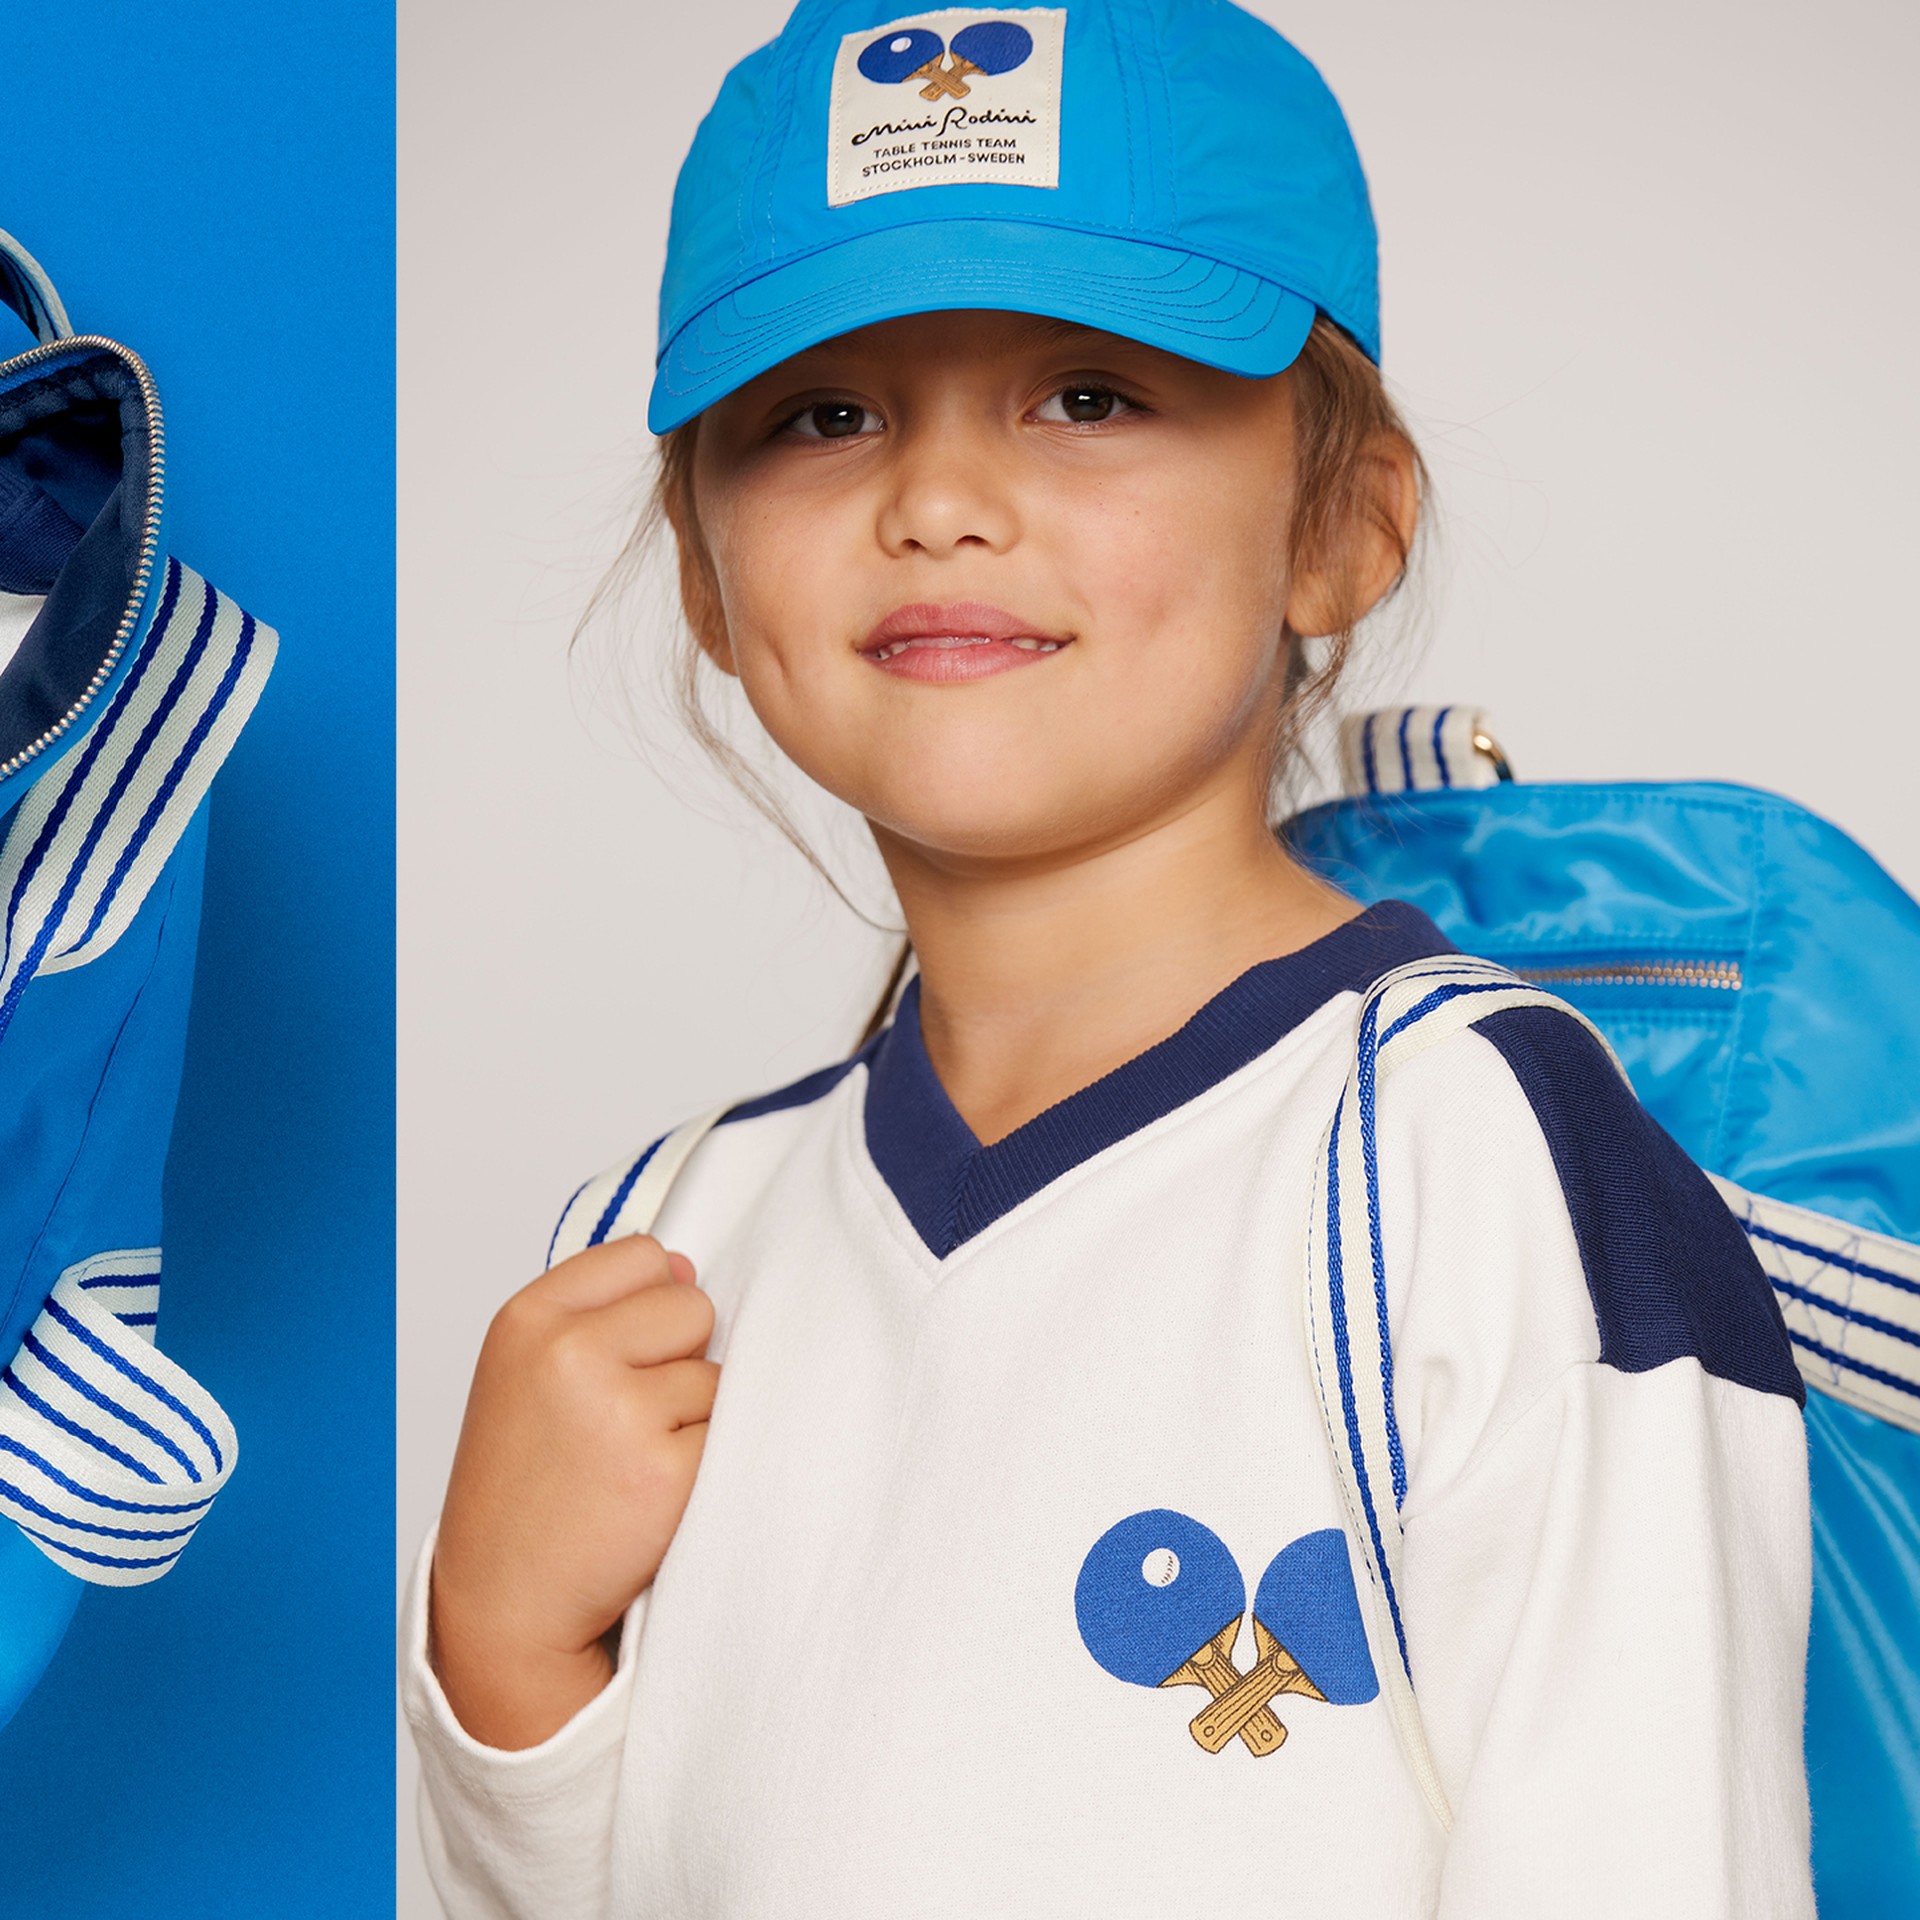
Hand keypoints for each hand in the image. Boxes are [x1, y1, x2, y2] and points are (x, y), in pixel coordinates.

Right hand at [427, 1233, 718, 1748]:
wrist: (507, 1602)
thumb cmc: (523, 1485)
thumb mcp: (526, 1371)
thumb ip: (598, 1310)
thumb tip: (688, 1269)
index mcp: (529, 1319)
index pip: (645, 1255)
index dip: (651, 1304)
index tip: (623, 1354)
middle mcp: (568, 1354)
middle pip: (693, 1306)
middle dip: (680, 1356)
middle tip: (628, 1417)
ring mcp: (618, 1411)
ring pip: (717, 1373)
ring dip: (694, 1414)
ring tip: (633, 1459)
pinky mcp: (666, 1469)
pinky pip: (730, 1431)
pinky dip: (708, 1460)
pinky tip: (656, 1492)